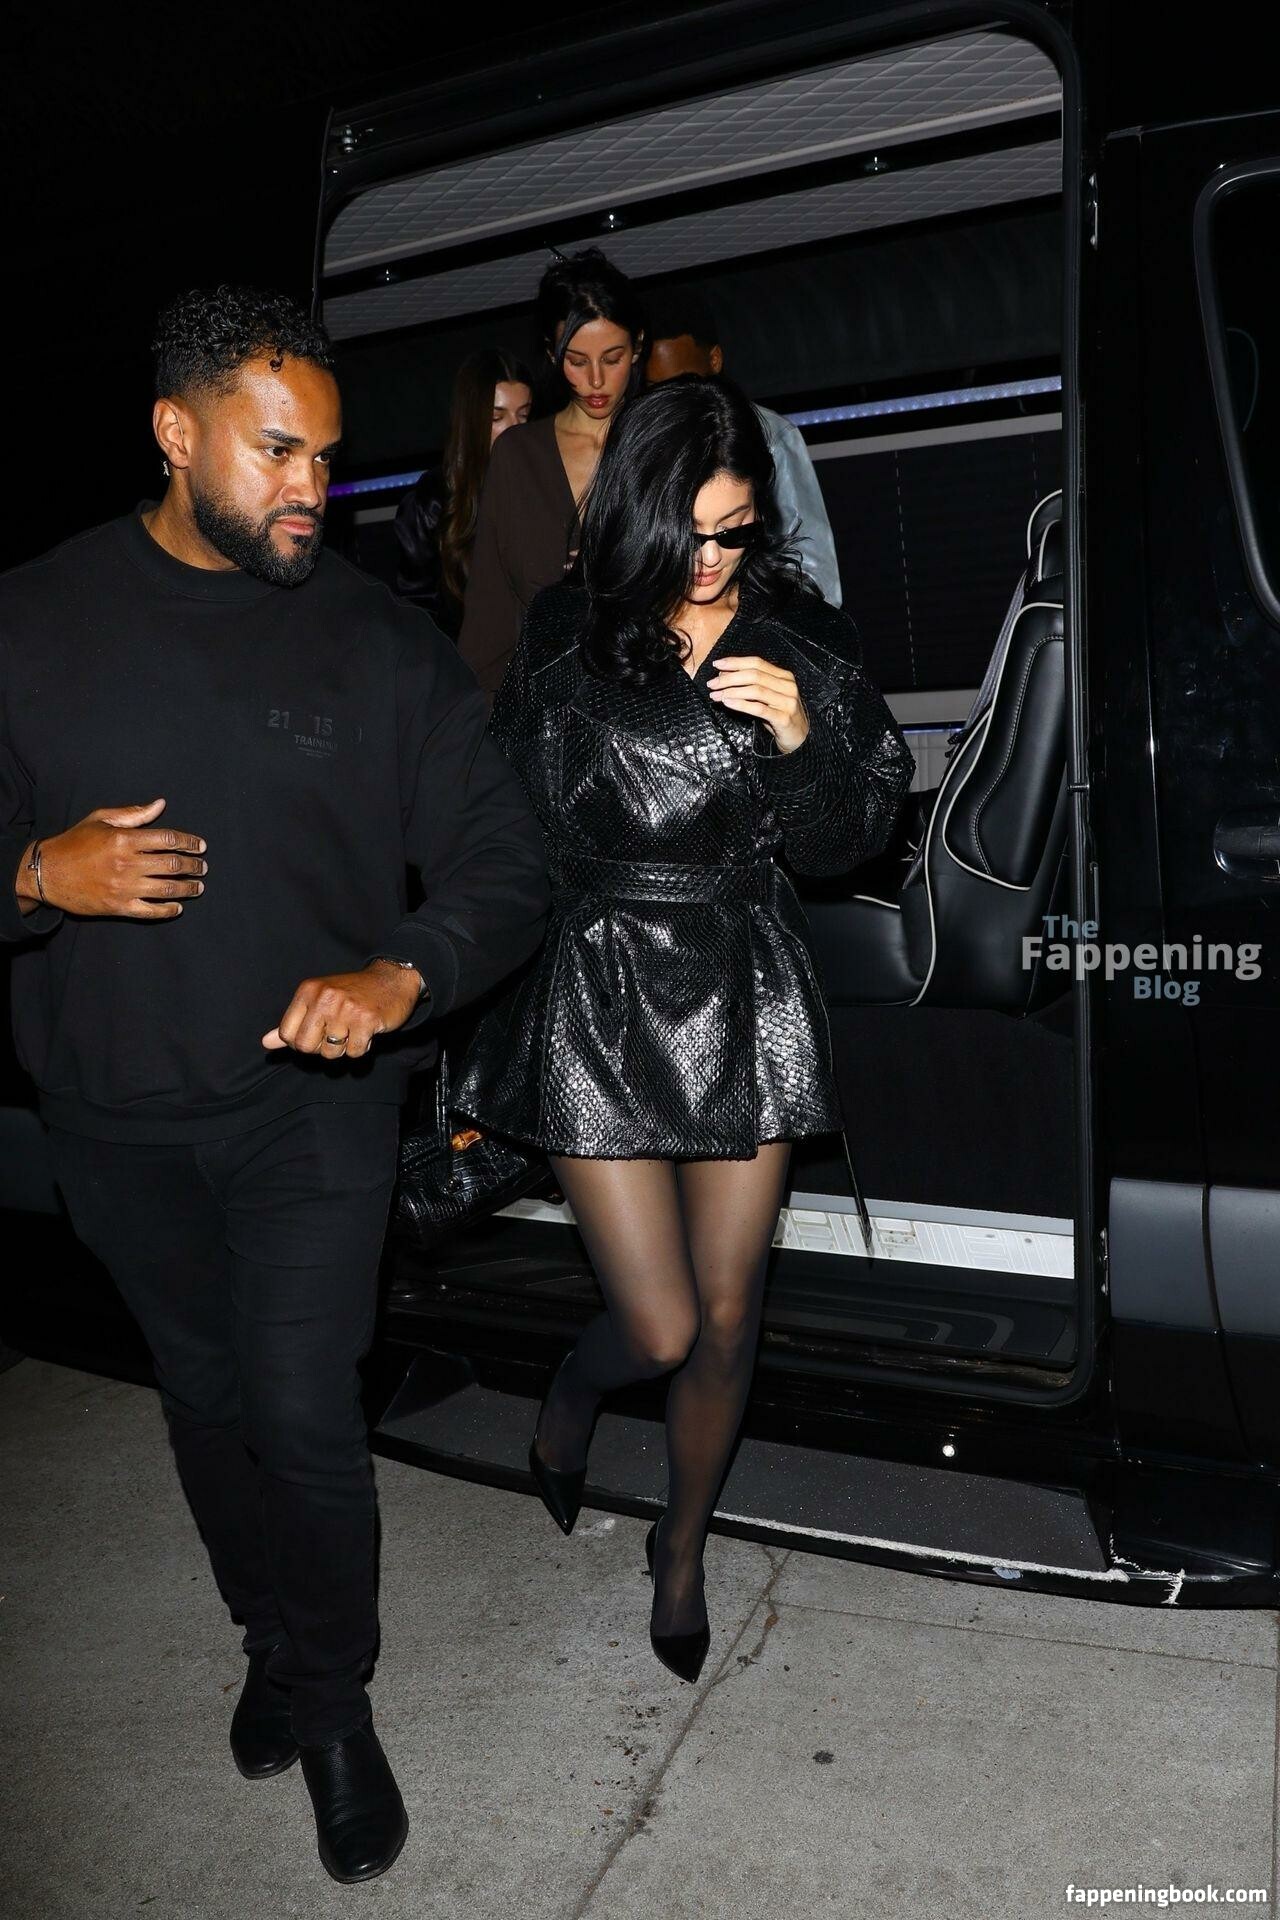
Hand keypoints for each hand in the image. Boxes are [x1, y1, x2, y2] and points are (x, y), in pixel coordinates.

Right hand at [15, 798, 206, 918]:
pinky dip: (168, 910)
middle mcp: (127, 864)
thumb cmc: (74, 843)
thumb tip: (161, 804)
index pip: (168, 839)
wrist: (47, 873)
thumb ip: (134, 814)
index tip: (200, 846)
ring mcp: (124, 888)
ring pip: (167, 889)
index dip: (189, 842)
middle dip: (194, 866)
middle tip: (203, 867)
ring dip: (188, 888)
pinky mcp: (119, 907)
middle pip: (173, 865)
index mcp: (124, 839)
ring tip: (198, 886)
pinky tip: (178, 907)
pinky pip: (151, 911)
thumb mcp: (100, 819)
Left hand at [262, 959, 424, 1059]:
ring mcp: (346, 1009)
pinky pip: (354, 1052)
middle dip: (321, 1048)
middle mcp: (324, 998)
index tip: (316, 1035)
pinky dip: (361, 1047)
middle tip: (336, 1035)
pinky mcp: (367, 1020)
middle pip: (306, 1047)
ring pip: (331, 1053)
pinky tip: (367, 1031)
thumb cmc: (352, 993)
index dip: (301, 1042)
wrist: (392, 979)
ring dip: (343, 1048)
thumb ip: (292, 1023)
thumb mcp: (318, 1000)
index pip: (287, 1034)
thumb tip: (266, 1043)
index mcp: (308, 991)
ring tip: (353, 1030)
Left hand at [706, 657, 809, 752]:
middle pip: (754, 675)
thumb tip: (723, 674)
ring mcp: (787, 702)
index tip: (717, 664)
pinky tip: (728, 703)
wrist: (799, 738)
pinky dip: (741, 704)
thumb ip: (751, 685)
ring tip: (716, 695)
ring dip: (732, 691)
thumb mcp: (767, 697)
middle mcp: (787, 686)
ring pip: (755, 691)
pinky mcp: (784, 718)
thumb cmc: (779, 715)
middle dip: (729, 678)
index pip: (757, 662)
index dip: (735, 662)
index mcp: (784, 676)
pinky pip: (759, 709)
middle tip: (712, 683)